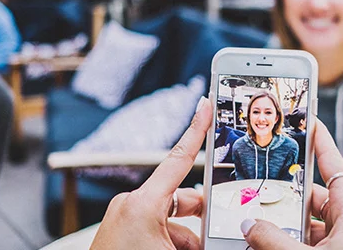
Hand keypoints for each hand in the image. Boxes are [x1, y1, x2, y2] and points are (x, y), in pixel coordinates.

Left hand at [89, 97, 210, 249]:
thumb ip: (200, 240)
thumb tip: (222, 237)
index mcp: (144, 204)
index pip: (179, 158)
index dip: (197, 129)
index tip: (206, 105)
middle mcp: (132, 204)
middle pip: (181, 198)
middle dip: (201, 218)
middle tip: (216, 233)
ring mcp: (124, 218)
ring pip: (171, 219)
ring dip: (187, 238)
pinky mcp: (120, 231)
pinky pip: (155, 228)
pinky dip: (171, 242)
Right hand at [240, 121, 342, 249]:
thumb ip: (275, 240)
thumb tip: (250, 226)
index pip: (334, 164)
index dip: (320, 141)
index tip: (310, 120)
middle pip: (313, 196)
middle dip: (286, 197)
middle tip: (260, 192)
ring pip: (310, 223)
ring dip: (287, 226)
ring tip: (260, 227)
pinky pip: (312, 240)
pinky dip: (292, 241)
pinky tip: (271, 246)